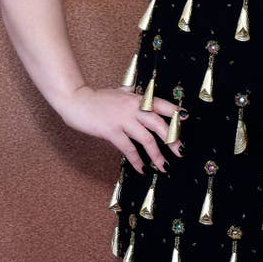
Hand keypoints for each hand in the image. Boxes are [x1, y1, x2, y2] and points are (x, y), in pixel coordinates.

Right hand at [57, 84, 187, 173]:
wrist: (77, 101)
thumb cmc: (98, 97)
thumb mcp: (120, 92)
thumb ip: (132, 94)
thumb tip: (142, 93)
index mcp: (137, 98)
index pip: (161, 104)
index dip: (174, 112)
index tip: (185, 119)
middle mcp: (133, 108)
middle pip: (159, 124)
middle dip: (172, 139)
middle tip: (180, 151)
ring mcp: (123, 120)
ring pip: (146, 139)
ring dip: (157, 155)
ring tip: (164, 166)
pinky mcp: (112, 131)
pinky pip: (128, 149)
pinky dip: (137, 161)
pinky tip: (142, 169)